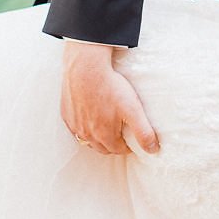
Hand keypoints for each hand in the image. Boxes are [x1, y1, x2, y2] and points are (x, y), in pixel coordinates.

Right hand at [59, 39, 158, 156]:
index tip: (132, 138)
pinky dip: (83, 127)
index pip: (119, 150)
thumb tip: (153, 149)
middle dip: (113, 144)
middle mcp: (87, 134)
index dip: (127, 145)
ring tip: (106, 126)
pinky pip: (76, 127)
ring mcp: (75, 125)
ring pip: (87, 140)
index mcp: (104, 136)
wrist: (86, 67)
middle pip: (102, 148)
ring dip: (97, 137)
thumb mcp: (133, 110)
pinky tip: (90, 116)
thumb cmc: (110, 86)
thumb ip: (144, 132)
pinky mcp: (66, 114)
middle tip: (121, 133)